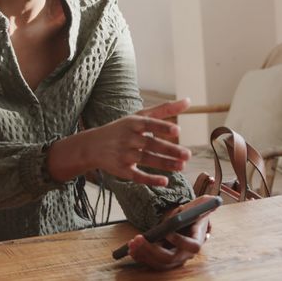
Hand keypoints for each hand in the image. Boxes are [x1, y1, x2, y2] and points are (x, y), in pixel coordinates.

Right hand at [48, 99, 192, 186]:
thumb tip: (189, 101)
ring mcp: (124, 155)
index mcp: (133, 123)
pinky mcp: (122, 170)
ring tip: (182, 166)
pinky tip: (164, 181)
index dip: (162, 127)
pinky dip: (150, 179)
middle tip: (188, 155)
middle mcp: (128, 138)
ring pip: (147, 160)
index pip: (149, 124)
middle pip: (151, 144)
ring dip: (165, 164)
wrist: (92, 146)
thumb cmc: (123, 128)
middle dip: (169, 150)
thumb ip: (164, 109)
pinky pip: (137, 176)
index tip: (177, 130)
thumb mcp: (140, 116)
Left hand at [127, 195, 215, 269]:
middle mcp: (185, 254)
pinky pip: (151, 262)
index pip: (192, 246)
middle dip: (153, 250)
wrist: (187, 225)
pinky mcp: (163, 260)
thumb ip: (204, 203)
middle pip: (170, 258)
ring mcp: (174, 259)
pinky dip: (141, 257)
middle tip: (139, 239)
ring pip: (159, 263)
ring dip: (144, 254)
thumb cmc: (192, 215)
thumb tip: (210, 199)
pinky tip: (131, 248)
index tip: (168, 232)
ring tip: (132, 243)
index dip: (180, 241)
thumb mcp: (198, 207)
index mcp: (196, 241)